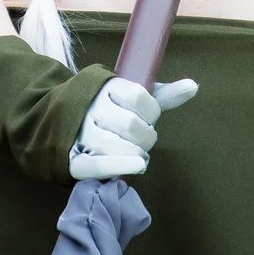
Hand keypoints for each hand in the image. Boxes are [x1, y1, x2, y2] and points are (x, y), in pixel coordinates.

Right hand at [67, 76, 197, 179]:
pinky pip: (97, 166)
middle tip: (144, 142)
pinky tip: (136, 166)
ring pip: (116, 146)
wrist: (59, 120)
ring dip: (135, 154)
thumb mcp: (132, 98)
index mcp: (106, 87)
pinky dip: (119, 167)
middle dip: (146, 137)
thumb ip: (163, 95)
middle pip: (131, 125)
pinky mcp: (71, 158)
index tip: (148, 118)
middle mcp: (91, 107)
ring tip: (137, 156)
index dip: (152, 113)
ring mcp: (79, 132)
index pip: (140, 98)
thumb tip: (194, 86)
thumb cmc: (109, 110)